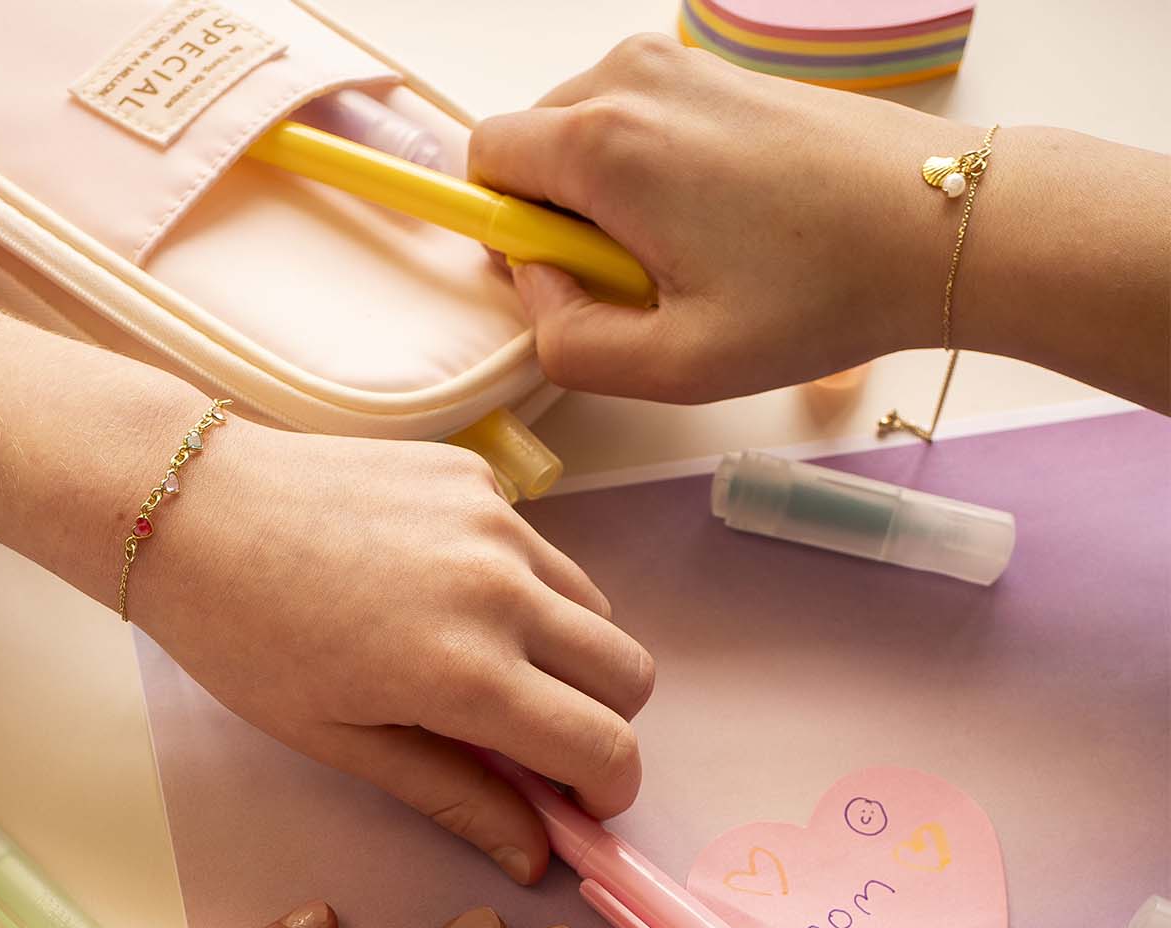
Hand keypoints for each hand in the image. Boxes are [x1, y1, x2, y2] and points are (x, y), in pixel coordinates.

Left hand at [141, 421, 653, 880]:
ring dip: (567, 655)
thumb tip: (534, 856)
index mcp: (467, 673)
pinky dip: (523, 590)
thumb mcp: (344, 743)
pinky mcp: (481, 479)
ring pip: (596, 608)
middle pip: (630, 674)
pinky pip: (543, 551)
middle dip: (602, 723)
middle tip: (536, 745)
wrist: (190, 509)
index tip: (576, 804)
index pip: (605, 745)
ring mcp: (498, 523)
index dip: (606, 790)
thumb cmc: (245, 641)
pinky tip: (440, 597)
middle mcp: (503, 591)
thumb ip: (455, 797)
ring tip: (483, 669)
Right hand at [469, 34, 971, 400]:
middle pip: (532, 144)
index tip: (568, 282)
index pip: (484, 162)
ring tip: (689, 256)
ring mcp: (680, 63)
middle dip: (558, 217)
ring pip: (586, 133)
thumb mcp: (675, 365)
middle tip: (641, 283)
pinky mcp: (721, 70)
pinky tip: (722, 224)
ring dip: (608, 199)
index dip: (504, 233)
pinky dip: (654, 174)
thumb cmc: (817, 296)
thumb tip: (538, 291)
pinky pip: (642, 122)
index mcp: (601, 142)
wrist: (941, 224)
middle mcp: (630, 79)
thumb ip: (569, 344)